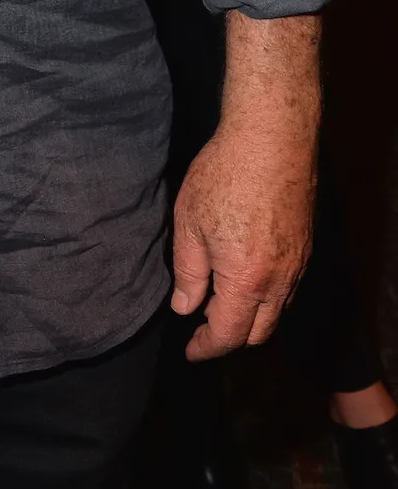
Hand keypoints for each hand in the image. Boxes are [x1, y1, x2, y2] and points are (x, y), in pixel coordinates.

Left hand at [170, 11, 318, 360]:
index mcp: (245, 281)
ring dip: (250, 317)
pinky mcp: (304, 245)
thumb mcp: (190, 223)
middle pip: (257, 332)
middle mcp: (278, 281)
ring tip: (219, 302)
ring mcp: (297, 264)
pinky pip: (287, 288)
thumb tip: (185, 307)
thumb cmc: (223, 175)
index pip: (227, 334)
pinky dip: (266, 296)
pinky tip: (245, 277)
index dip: (206, 347)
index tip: (191, 349)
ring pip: (276, 311)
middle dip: (229, 338)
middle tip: (202, 327)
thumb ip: (188, 272)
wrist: (271, 138)